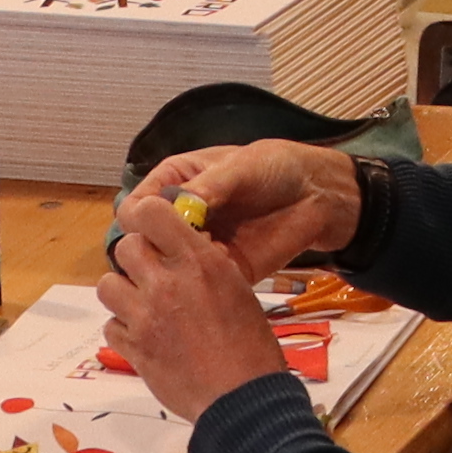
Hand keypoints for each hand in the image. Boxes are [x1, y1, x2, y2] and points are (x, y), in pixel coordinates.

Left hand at [95, 187, 294, 419]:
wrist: (241, 400)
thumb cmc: (252, 347)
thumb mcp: (239, 290)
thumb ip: (207, 266)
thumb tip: (187, 251)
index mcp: (198, 261)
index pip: (152, 213)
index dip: (148, 218)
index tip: (154, 230)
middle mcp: (166, 282)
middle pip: (124, 247)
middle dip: (136, 258)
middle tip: (151, 274)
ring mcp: (144, 317)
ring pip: (106, 285)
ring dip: (122, 293)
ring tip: (142, 306)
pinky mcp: (132, 349)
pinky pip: (110, 326)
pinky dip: (123, 329)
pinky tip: (144, 336)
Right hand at [125, 138, 360, 276]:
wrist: (315, 195)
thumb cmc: (273, 168)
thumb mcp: (240, 168)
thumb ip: (209, 187)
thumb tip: (179, 207)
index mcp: (172, 183)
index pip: (136, 207)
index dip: (139, 221)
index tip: (156, 228)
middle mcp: (177, 218)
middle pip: (143, 243)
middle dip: (154, 250)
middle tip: (179, 249)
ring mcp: (196, 246)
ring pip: (165, 268)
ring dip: (178, 268)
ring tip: (204, 259)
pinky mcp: (217, 270)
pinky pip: (196, 284)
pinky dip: (203, 282)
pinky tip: (220, 271)